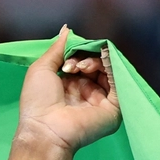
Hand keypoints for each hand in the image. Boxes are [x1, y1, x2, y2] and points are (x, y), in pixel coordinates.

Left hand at [16, 26, 120, 157]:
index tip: (67, 60)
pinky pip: (121, 82)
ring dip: (96, 62)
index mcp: (70, 85)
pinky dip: (114, 67)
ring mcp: (101, 100)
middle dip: (86, 58)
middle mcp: (86, 92)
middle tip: (72, 66)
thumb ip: (57, 48)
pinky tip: (103, 61)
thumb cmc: (38, 102)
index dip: (78, 54)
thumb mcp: (42, 69)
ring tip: (80, 68)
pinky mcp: (114, 107)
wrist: (45, 130)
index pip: (83, 60)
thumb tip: (67, 29)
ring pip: (109, 70)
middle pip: (97, 64)